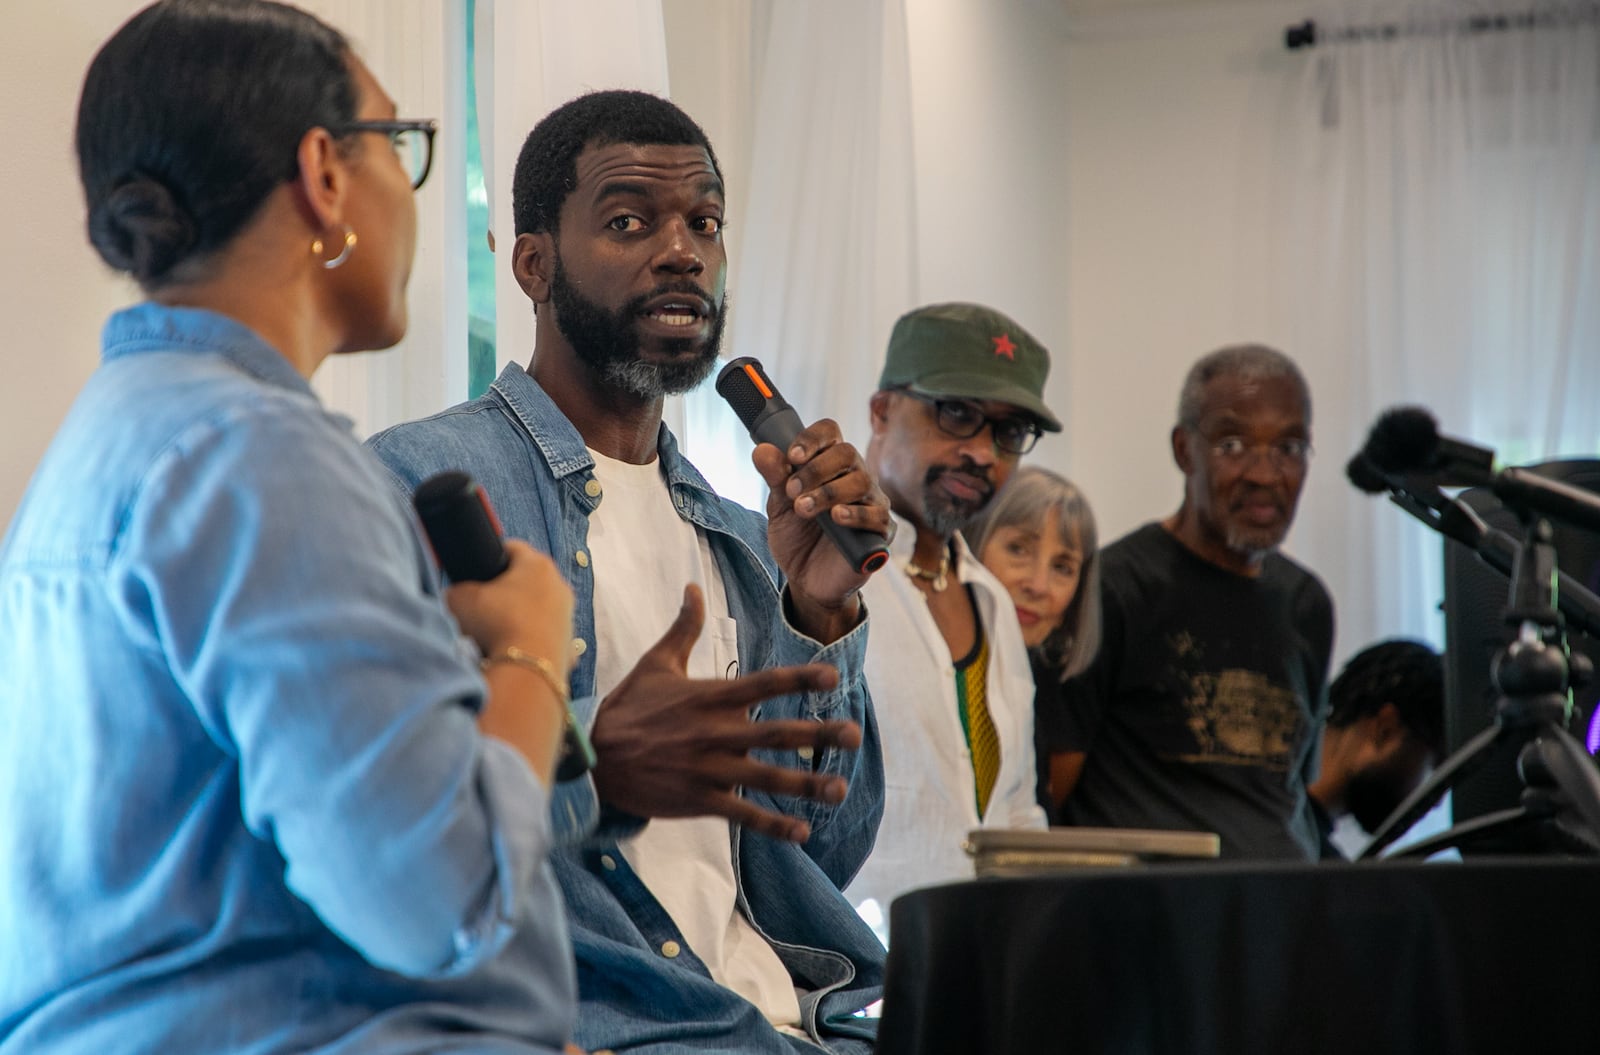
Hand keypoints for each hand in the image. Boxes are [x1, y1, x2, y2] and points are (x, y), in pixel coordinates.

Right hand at [445, 540, 573, 676]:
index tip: (479, 566)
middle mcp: (560, 586)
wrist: (526, 670)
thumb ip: (457, 589)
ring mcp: (568, 617)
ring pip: (541, 610)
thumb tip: (458, 595)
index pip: (513, 548)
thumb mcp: (459, 598)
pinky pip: (547, 640)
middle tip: (484, 602)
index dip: (493, 555)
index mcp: (537, 565)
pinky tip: (515, 653)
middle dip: (509, 589)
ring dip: (523, 617)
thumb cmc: (495, 624)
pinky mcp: (569, 647)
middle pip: (530, 580)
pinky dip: (532, 644)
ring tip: (497, 632)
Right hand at [589, 584, 862, 842]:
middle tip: (854, 736)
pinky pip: (743, 815)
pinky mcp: (699, 800)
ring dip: (806, 784)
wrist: (592, 758)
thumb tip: (693, 586)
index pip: (765, 683)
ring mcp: (709, 769)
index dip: (800, 678)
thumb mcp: (656, 663)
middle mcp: (717, 732)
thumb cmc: (627, 708)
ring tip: (839, 789)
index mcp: (712, 697)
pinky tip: (801, 832)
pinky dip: (772, 825)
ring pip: (767, 777)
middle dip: (819, 734)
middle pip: (778, 732)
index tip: (832, 676)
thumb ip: (683, 627)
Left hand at [753, 418, 890, 640]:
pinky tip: (836, 518)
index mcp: (829, 465)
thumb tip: (762, 450)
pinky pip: (877, 515)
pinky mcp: (881, 531)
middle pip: (847, 453)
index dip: (813, 439)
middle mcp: (855, 477)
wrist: (806, 580)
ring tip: (805, 509)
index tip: (793, 456)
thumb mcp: (779, 508)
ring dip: (828, 492)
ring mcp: (872, 502)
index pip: (830, 433)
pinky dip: (855, 514)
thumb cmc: (798, 538)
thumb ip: (774, 479)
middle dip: (816, 470)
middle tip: (792, 492)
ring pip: (861, 481)